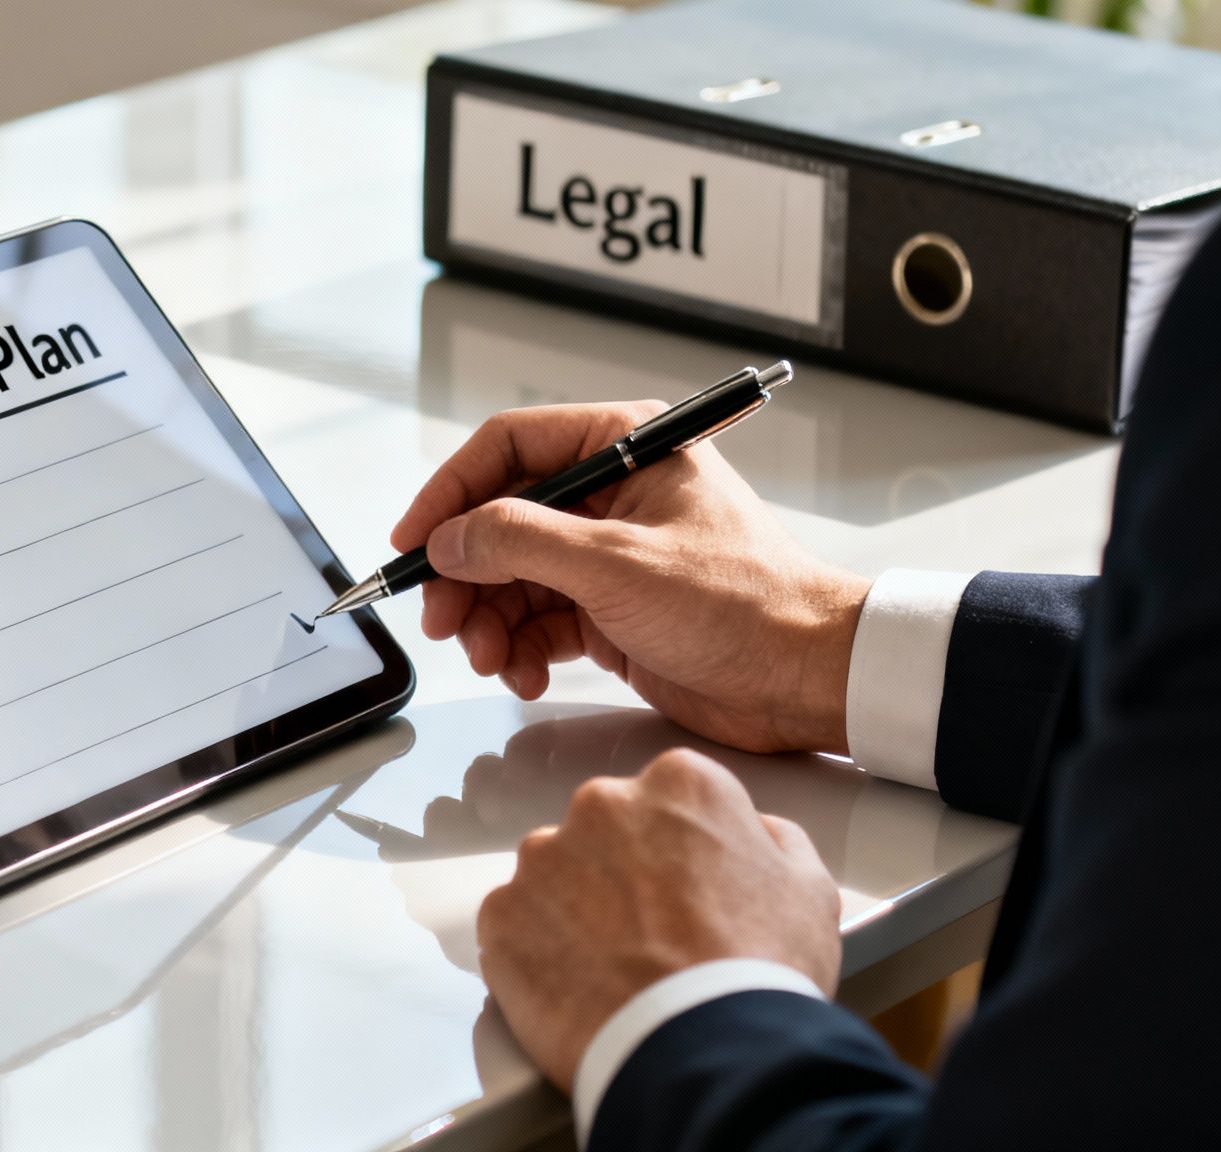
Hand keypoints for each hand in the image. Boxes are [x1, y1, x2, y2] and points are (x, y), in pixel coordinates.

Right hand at [392, 402, 869, 752]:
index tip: (414, 540)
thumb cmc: (747, 605)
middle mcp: (616, 491)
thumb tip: (451, 538)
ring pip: (514, 576)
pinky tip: (525, 672)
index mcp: (629, 444)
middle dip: (466, 574)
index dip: (451, 492)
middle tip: (444, 620)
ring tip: (489, 659)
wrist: (806, 679)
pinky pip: (540, 620)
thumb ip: (520, 541)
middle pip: (501, 519)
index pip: (510, 446)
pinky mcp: (613, 609)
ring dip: (489, 620)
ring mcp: (611, 553)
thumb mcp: (617, 563)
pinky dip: (521, 648)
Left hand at [476, 748, 841, 1089]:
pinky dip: (537, 952)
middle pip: (606, 830)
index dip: (682, 851)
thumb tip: (755, 833)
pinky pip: (515, 925)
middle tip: (651, 935)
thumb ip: (775, 841)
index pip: (671, 800)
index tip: (689, 892)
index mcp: (679, 784)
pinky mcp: (502, 915)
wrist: (703, 1050)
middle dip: (621, 873)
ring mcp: (543, 859)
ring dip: (574, 909)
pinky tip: (577, 987)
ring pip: (555, 875)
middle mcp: (602, 803)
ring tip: (613, 968)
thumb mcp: (807, 890)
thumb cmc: (760, 971)